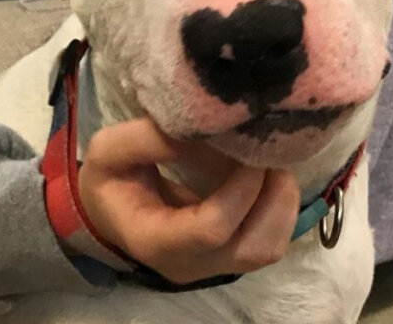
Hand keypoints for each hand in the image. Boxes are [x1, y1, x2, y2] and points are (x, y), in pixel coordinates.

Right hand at [78, 118, 299, 283]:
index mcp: (156, 240)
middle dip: (273, 195)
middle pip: (254, 248)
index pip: (212, 228)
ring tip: (272, 161)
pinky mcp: (230, 255)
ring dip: (282, 202)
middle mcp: (191, 264)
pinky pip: (271, 242)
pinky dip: (280, 207)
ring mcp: (214, 265)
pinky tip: (269, 175)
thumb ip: (149, 138)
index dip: (240, 187)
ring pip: (270, 249)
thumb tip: (205, 127)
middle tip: (269, 151)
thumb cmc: (111, 179)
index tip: (246, 147)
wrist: (110, 211)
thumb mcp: (111, 150)